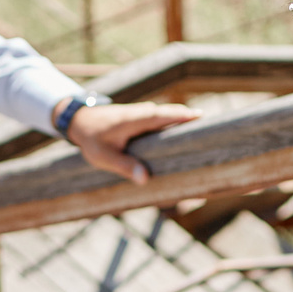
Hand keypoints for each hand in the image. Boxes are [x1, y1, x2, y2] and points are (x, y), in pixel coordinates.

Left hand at [66, 101, 199, 184]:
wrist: (79, 120)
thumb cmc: (91, 138)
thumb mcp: (104, 156)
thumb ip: (124, 166)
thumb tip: (145, 179)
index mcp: (138, 119)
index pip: (166, 115)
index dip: (184, 117)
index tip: (202, 118)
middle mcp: (144, 113)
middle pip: (172, 114)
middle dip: (190, 119)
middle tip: (213, 128)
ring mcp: (143, 114)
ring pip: (168, 115)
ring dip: (183, 121)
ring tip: (203, 132)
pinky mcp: (141, 118)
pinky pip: (162, 118)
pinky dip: (173, 123)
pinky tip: (181, 135)